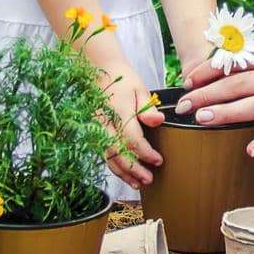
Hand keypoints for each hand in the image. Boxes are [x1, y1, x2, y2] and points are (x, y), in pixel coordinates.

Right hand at [102, 72, 165, 188]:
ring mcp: (97, 128)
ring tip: (137, 184)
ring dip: (123, 172)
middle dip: (133, 169)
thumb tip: (158, 122)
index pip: (132, 139)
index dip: (145, 153)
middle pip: (118, 153)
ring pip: (109, 157)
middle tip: (148, 180)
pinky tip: (124, 174)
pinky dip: (114, 166)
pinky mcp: (95, 131)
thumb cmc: (122, 79)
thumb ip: (148, 108)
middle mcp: (105, 123)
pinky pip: (104, 153)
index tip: (158, 161)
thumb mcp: (140, 89)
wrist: (100, 70)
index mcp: (118, 111)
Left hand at [176, 42, 253, 157]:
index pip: (234, 61)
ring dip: (226, 113)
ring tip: (203, 119)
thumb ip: (248, 63)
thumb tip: (207, 72)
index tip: (186, 82)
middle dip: (207, 94)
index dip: (207, 71)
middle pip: (239, 84)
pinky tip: (249, 150)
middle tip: (184, 105)